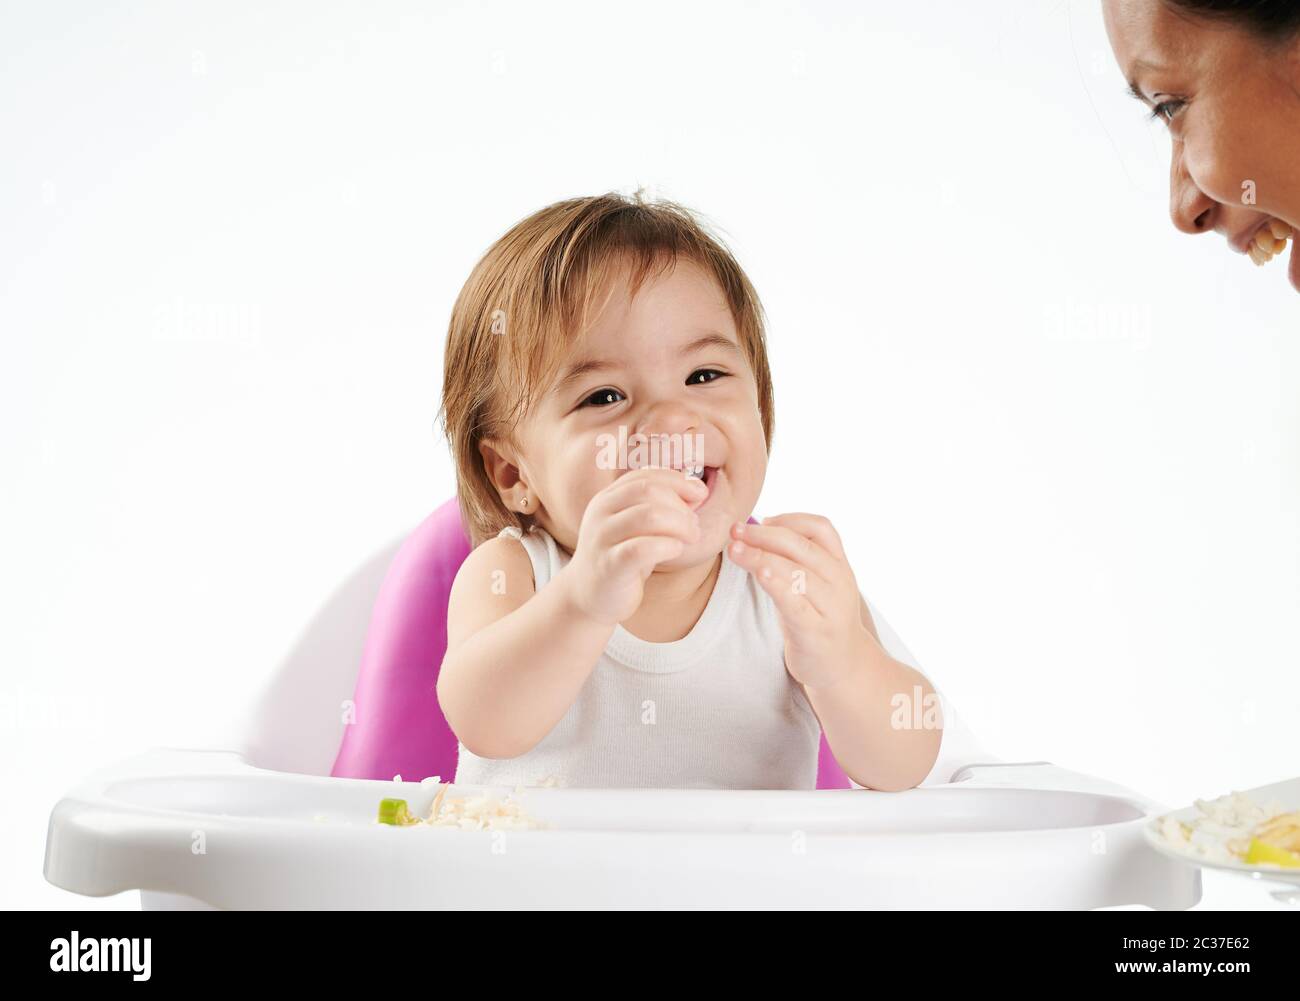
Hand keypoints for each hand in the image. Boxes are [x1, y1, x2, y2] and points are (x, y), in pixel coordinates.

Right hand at [559, 466, 707, 624]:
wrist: (591, 596)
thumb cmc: (623, 557)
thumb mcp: (639, 527)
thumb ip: (661, 506)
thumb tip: (697, 490)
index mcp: (607, 498)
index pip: (646, 475)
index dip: (678, 481)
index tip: (700, 494)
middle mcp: (600, 512)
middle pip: (649, 491)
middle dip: (681, 506)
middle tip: (694, 526)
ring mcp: (602, 538)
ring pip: (649, 515)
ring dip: (680, 525)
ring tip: (691, 538)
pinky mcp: (609, 565)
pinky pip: (643, 548)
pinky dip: (668, 545)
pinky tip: (676, 550)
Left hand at [728, 513, 868, 689]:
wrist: (845, 666)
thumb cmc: (820, 618)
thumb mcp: (815, 583)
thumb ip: (794, 558)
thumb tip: (756, 528)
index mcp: (839, 564)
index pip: (821, 528)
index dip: (789, 519)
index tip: (760, 520)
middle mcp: (839, 581)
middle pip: (802, 546)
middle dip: (764, 535)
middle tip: (735, 530)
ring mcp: (830, 607)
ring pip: (795, 572)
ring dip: (761, 556)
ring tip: (734, 549)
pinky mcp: (816, 632)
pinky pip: (795, 603)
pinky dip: (777, 585)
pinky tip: (759, 573)